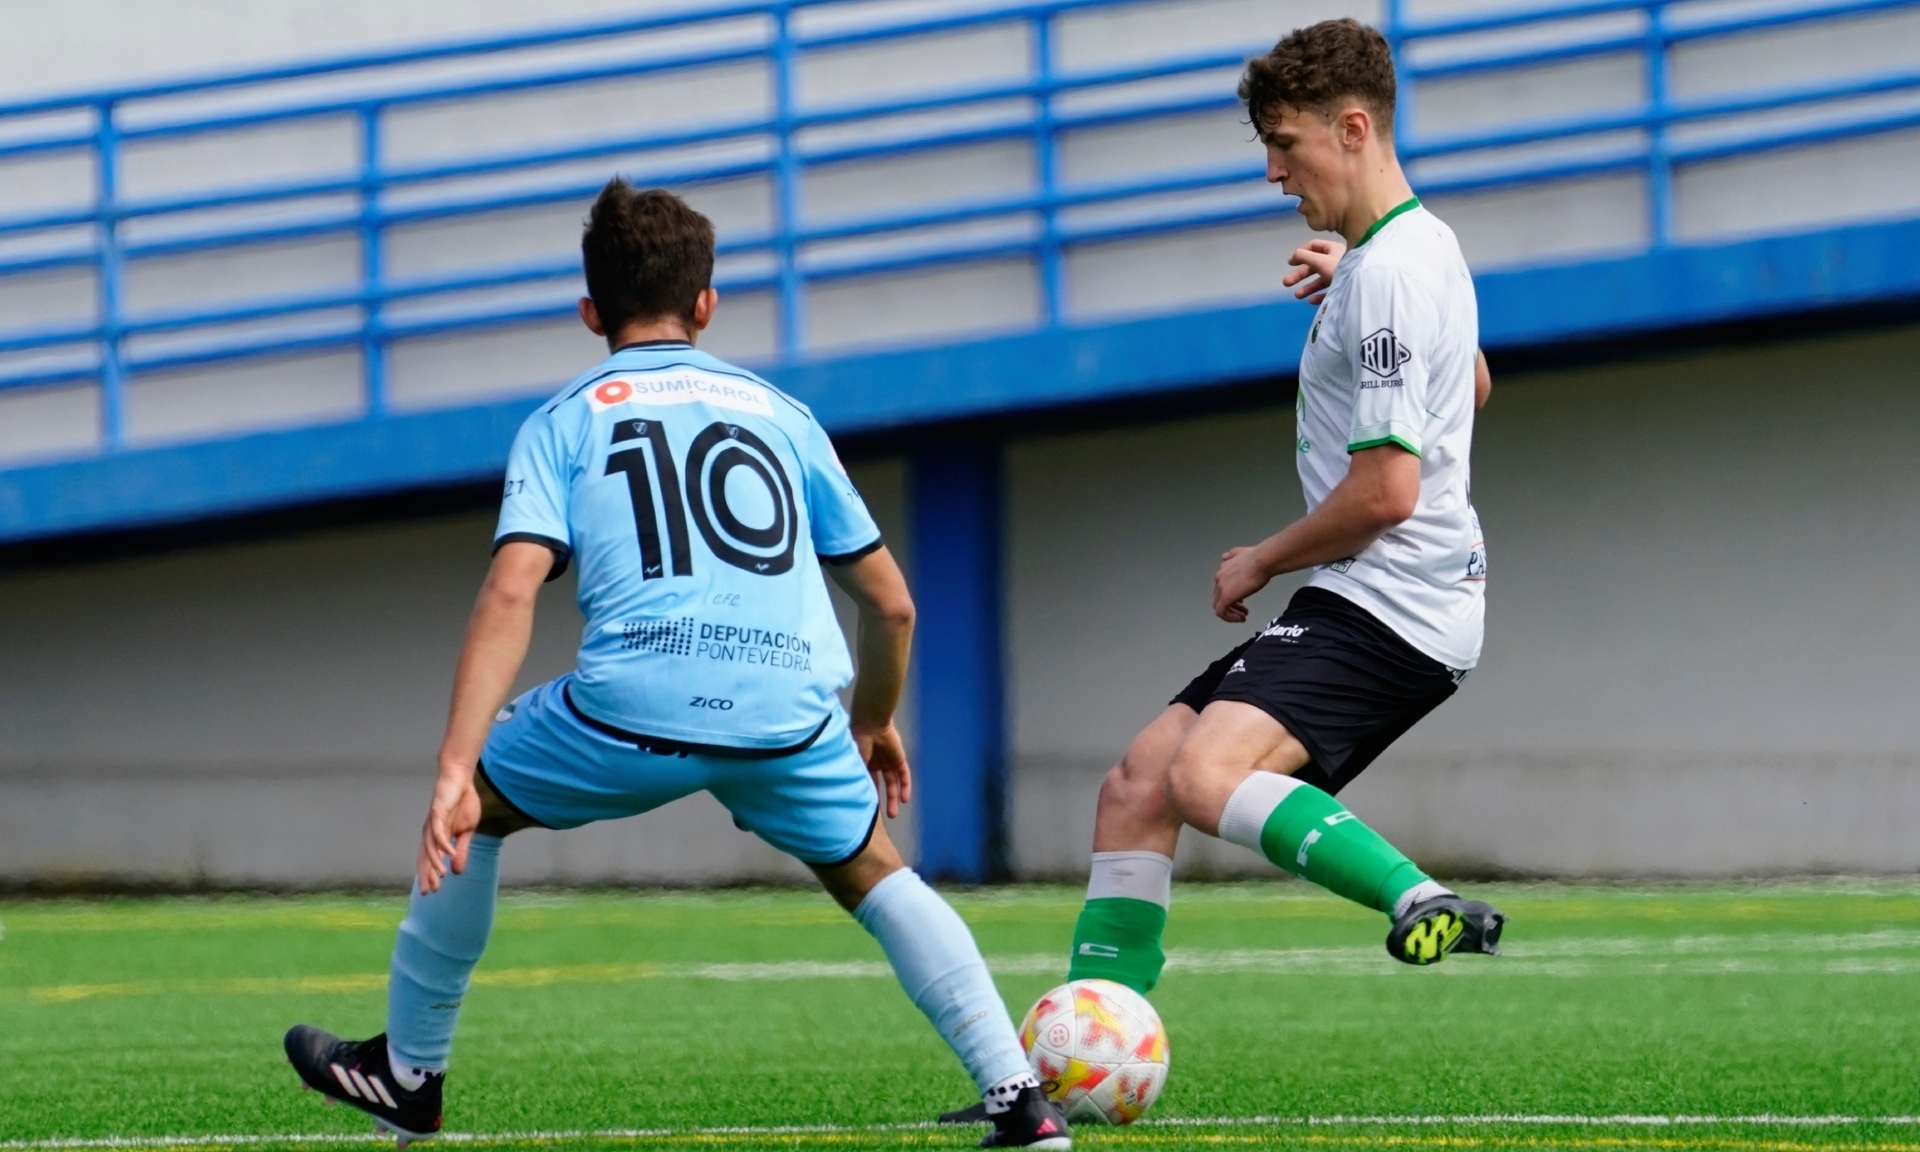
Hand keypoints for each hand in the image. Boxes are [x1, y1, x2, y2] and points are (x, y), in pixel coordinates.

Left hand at [416, 765, 481, 893]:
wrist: (461, 780)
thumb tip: (457, 871)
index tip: (432, 892)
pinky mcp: (437, 813)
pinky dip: (443, 844)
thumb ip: (461, 850)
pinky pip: (438, 832)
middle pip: (425, 857)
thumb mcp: (467, 831)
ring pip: (430, 847)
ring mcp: (432, 823)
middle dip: (426, 875)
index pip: (430, 860)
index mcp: (437, 838)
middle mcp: (430, 833)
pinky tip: (449, 854)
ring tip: (442, 876)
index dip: (429, 875)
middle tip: (429, 892)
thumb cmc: (463, 804)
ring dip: (435, 862)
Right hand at [853, 721, 911, 818]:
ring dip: (894, 797)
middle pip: (881, 785)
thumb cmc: (857, 742)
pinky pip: (904, 775)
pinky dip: (905, 787)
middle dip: (883, 800)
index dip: (868, 795)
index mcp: (862, 762)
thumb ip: (855, 778)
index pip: (867, 782)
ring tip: (893, 814)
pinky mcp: (899, 758)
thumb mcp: (853, 762)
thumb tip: (850, 797)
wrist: (870, 724)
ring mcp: (888, 760)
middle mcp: (875, 762)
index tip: (866, 810)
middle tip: (884, 817)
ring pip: (893, 782)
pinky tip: (904, 800)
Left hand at [1213, 545, 1271, 622]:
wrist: (1263, 560)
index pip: (1221, 587)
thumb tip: (1225, 557)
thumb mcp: (1241, 553)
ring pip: (1219, 606)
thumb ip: (1232, 556)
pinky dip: (1230, 618)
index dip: (1232, 595)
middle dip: (1232, 605)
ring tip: (1242, 617)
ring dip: (1231, 613)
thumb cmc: (1258, 558)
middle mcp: (1219, 578)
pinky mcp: (1226, 597)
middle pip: (1219, 598)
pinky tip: (1241, 618)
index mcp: (1223, 570)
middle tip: (1243, 610)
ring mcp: (1221, 588)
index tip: (1242, 601)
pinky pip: (1221, 613)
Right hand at [1283, 238, 1344, 304]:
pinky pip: (1329, 291)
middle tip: (1286, 283)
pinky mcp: (1344, 288)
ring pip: (1321, 280)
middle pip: (1314, 266)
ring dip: (1307, 287)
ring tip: (1297, 295)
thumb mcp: (1320, 261)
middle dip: (1300, 274)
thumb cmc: (1340, 269)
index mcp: (1333, 249)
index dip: (1301, 253)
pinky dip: (1319, 295)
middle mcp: (1337, 261)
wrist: (1361, 286)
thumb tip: (1294, 255)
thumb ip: (1305, 257)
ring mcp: (1341, 275)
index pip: (1314, 246)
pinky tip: (1311, 301)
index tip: (1291, 262)